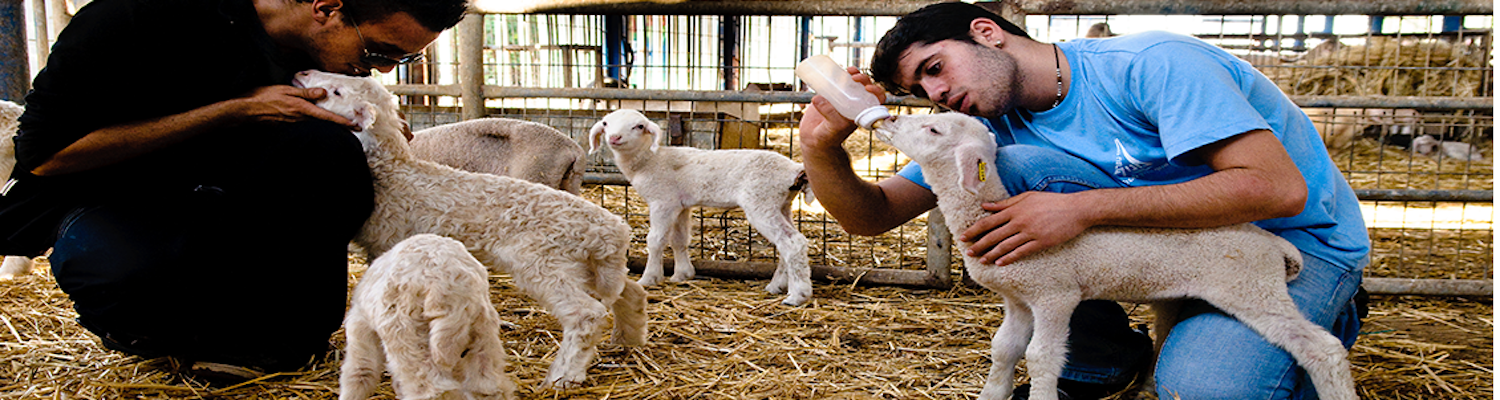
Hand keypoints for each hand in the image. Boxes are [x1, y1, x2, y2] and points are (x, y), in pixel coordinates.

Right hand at [235, 85, 360, 129]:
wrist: (245, 110)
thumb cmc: (263, 97)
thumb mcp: (286, 90)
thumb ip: (306, 92)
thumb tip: (323, 93)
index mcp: (302, 109)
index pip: (326, 117)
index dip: (342, 122)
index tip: (355, 126)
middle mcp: (300, 119)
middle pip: (323, 123)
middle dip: (339, 125)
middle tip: (354, 126)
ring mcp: (293, 123)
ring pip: (315, 124)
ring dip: (328, 124)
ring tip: (341, 123)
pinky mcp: (287, 124)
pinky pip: (304, 123)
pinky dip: (314, 122)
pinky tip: (317, 120)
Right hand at [798, 67, 887, 151]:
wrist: (813, 138)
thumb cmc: (827, 137)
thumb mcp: (831, 128)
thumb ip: (828, 114)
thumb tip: (818, 97)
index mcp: (861, 113)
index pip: (877, 100)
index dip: (877, 91)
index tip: (868, 88)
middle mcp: (855, 104)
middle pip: (866, 87)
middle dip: (865, 79)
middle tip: (855, 77)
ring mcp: (844, 98)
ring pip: (855, 82)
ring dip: (856, 73)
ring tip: (849, 70)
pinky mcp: (832, 95)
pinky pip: (840, 82)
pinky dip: (841, 74)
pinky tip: (840, 68)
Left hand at [957, 191, 1092, 265]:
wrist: (1076, 209)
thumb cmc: (1051, 201)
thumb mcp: (1027, 197)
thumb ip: (1005, 203)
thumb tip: (985, 206)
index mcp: (1014, 209)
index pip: (988, 221)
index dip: (974, 230)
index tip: (963, 236)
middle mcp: (1019, 221)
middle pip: (993, 235)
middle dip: (978, 245)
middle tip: (967, 252)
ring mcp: (1030, 232)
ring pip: (1005, 246)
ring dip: (991, 254)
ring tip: (981, 260)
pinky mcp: (1040, 242)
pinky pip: (1020, 252)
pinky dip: (1009, 258)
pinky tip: (1000, 263)